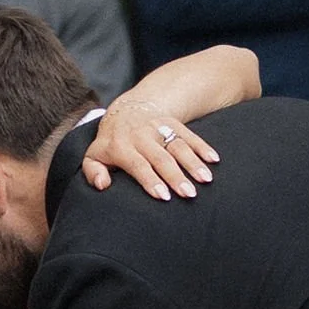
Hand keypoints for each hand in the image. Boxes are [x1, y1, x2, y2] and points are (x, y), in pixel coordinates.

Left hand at [82, 94, 220, 200]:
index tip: (164, 196)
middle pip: (161, 158)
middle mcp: (141, 136)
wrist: (125, 112)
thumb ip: (93, 172)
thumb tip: (103, 186)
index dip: (151, 180)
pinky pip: (190, 134)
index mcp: (120, 146)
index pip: (138, 165)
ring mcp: (158, 128)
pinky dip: (203, 147)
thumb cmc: (110, 144)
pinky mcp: (173, 124)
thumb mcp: (94, 156)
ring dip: (193, 163)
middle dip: (176, 176)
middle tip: (189, 194)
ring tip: (206, 180)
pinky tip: (214, 160)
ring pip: (178, 146)